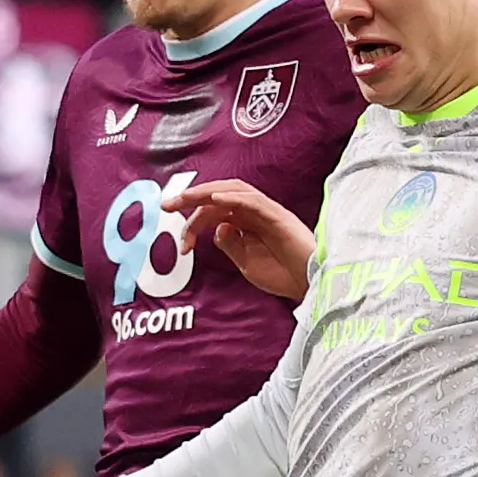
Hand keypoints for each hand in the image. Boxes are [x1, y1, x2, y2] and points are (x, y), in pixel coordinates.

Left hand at [170, 176, 316, 299]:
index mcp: (246, 223)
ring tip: (185, 198)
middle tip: (167, 205)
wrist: (310, 285)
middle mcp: (254, 213)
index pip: (214, 213)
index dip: (193, 225)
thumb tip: (217, 227)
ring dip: (207, 192)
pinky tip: (215, 200)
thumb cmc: (283, 274)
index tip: (182, 247)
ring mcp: (266, 212)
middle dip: (191, 198)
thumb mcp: (246, 263)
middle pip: (219, 196)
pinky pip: (253, 201)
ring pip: (234, 191)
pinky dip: (233, 197)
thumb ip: (231, 244)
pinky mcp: (278, 216)